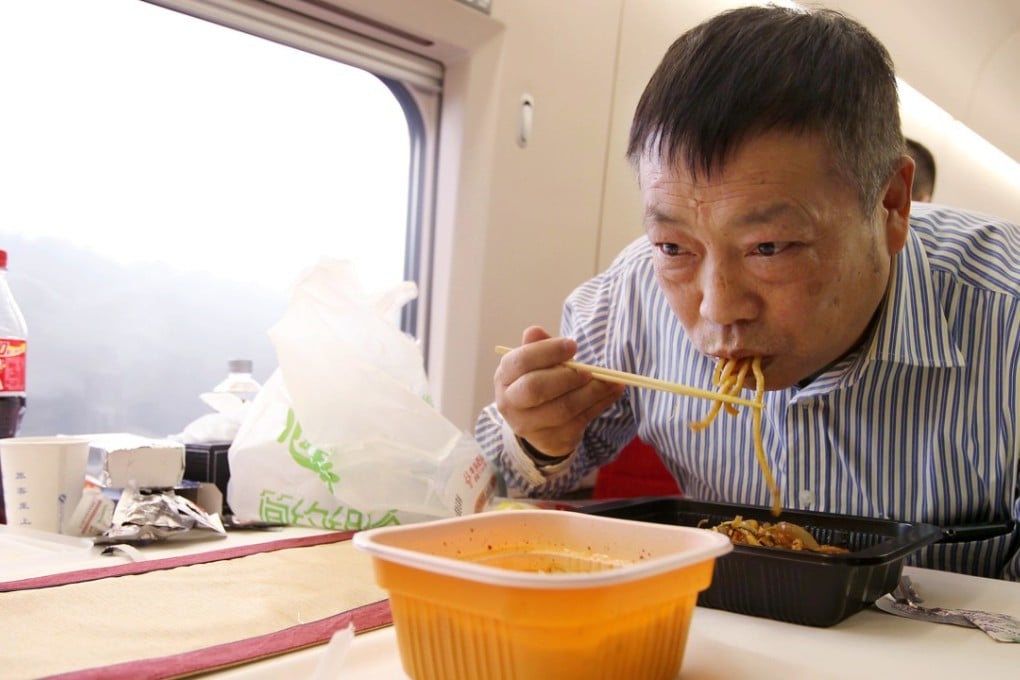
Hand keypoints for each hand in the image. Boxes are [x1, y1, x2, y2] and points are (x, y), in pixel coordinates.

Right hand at [494, 326, 624, 456]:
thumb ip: (538, 347)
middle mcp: (510, 403)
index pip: (521, 361)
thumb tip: (535, 331)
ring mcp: (529, 426)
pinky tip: (613, 391)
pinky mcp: (552, 439)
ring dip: (592, 392)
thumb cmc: (538, 381)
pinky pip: (580, 421)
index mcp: (504, 377)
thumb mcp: (535, 363)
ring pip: (563, 409)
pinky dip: (601, 403)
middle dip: (567, 377)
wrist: (537, 424)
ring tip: (611, 380)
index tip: (573, 346)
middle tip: (589, 370)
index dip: (548, 352)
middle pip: (535, 389)